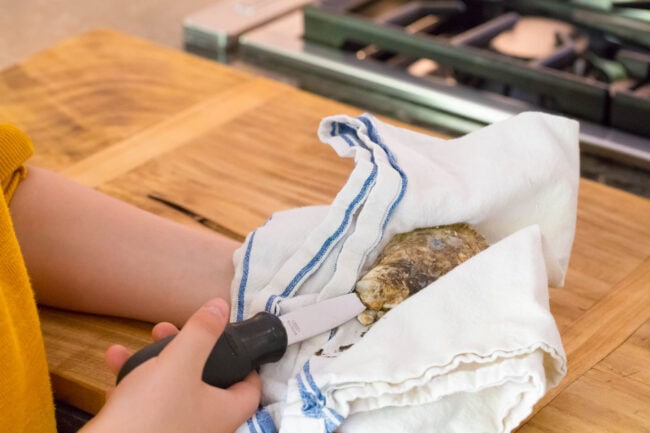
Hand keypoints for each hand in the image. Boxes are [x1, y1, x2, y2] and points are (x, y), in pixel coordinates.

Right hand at [81, 298, 261, 432]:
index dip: (245, 362)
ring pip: (172, 388)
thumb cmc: (151, 412)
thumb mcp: (181, 362)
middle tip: (171, 331)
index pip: (249, 387)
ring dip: (156, 361)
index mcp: (224, 412)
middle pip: (206, 380)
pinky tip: (116, 360)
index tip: (233, 341)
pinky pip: (146, 404)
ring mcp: (176, 431)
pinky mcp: (148, 432)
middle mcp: (205, 426)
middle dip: (188, 350)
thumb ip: (203, 332)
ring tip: (143, 341)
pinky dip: (134, 382)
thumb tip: (221, 306)